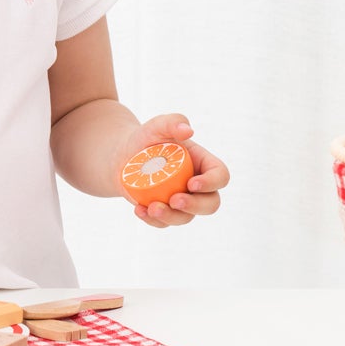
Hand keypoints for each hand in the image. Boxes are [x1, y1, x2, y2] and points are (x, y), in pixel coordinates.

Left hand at [119, 113, 228, 228]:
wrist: (124, 156)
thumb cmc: (147, 138)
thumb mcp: (158, 125)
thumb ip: (173, 122)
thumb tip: (188, 131)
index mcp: (203, 164)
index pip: (220, 176)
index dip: (212, 183)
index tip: (191, 183)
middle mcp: (197, 186)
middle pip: (211, 204)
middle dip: (196, 206)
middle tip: (175, 200)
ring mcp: (182, 201)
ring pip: (187, 218)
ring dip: (171, 217)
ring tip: (152, 207)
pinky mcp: (165, 212)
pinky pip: (165, 223)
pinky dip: (153, 220)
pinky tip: (139, 210)